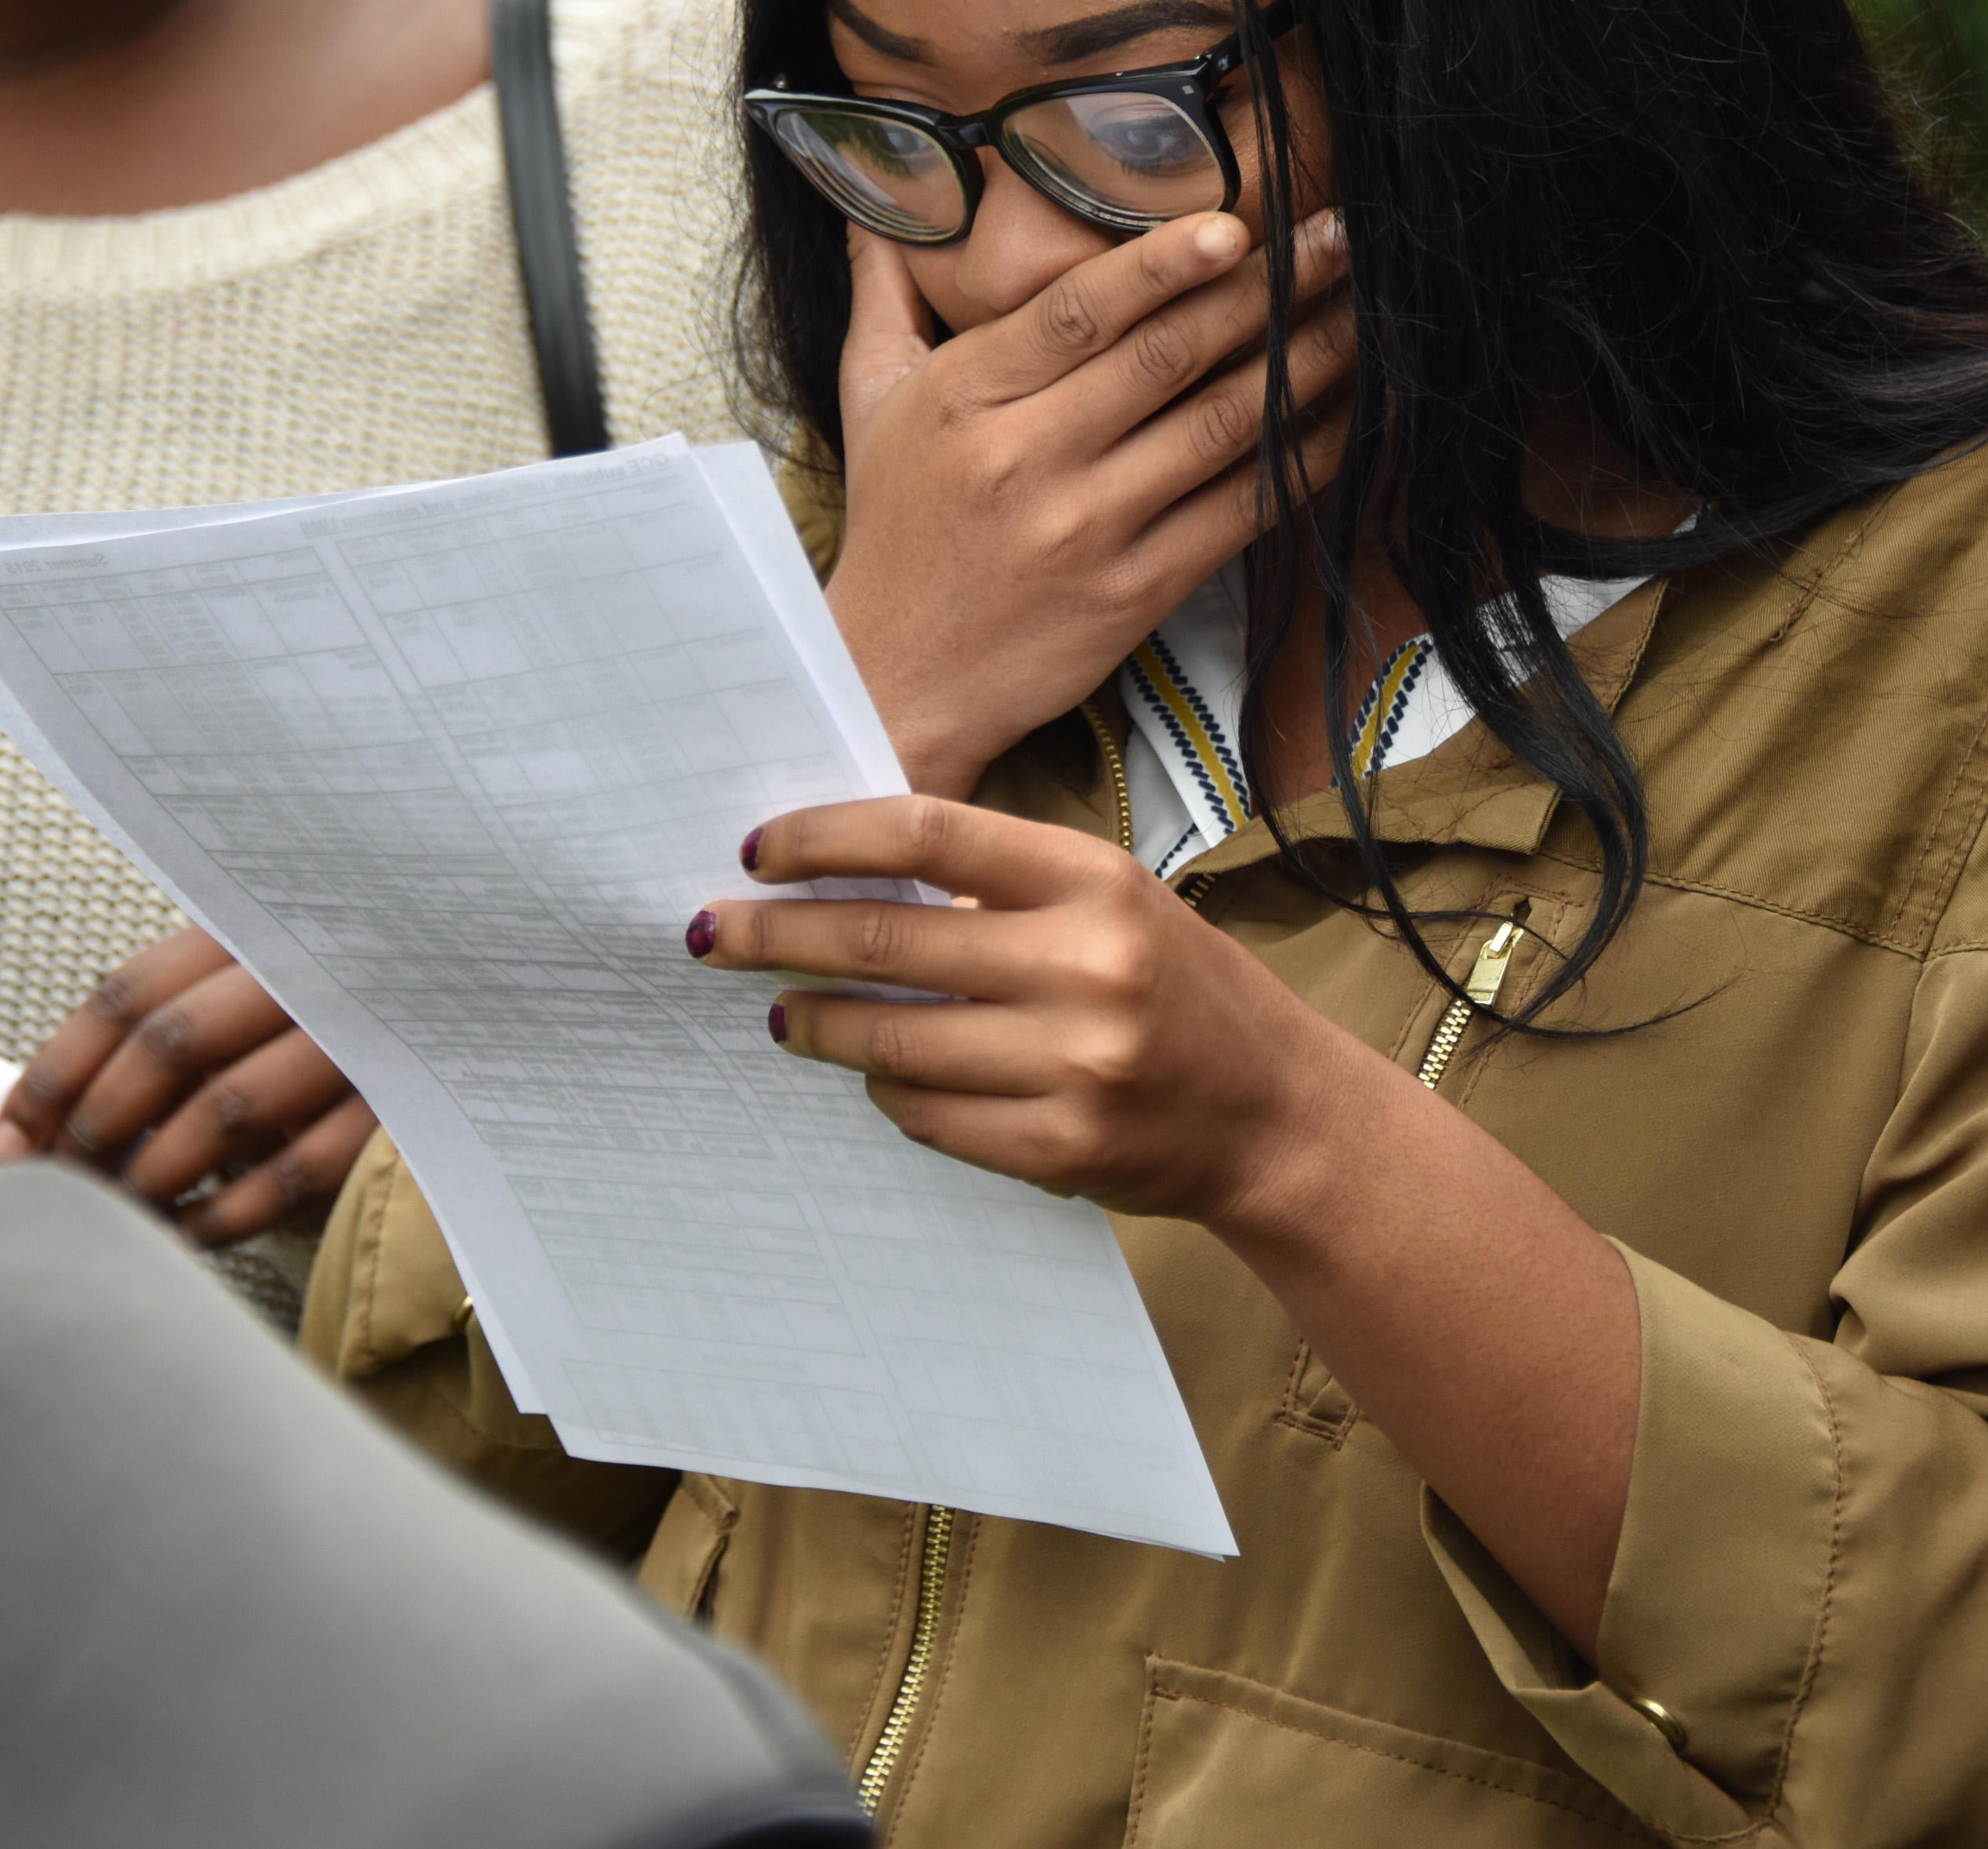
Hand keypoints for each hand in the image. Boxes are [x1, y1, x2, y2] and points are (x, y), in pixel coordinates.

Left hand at [0, 928, 371, 1245]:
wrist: (471, 1011)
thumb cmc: (334, 1013)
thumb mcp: (255, 990)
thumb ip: (174, 1026)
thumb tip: (51, 1119)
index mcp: (255, 927)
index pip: (128, 995)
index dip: (55, 1072)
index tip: (9, 1140)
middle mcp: (306, 968)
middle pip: (169, 1045)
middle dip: (94, 1126)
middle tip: (56, 1183)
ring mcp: (358, 1037)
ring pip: (226, 1109)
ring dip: (154, 1172)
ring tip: (118, 1211)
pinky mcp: (399, 1110)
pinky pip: (293, 1173)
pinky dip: (226, 1214)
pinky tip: (187, 1233)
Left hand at [701, 795, 1642, 1649]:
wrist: (1276, 1114)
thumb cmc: (1178, 986)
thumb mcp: (1109, 902)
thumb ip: (997, 886)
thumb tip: (839, 874)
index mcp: (1095, 880)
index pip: (926, 837)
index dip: (825, 839)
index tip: (758, 849)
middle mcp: (1087, 968)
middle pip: (885, 942)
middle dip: (776, 936)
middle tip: (711, 930)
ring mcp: (1072, 1066)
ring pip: (890, 1040)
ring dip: (815, 1023)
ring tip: (779, 1011)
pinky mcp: (1058, 1150)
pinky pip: (926, 1116)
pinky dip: (887, 1090)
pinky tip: (876, 1071)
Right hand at [823, 209, 1350, 799]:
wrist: (894, 681)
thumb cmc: (894, 527)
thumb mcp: (868, 400)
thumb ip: (884, 295)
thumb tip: (878, 207)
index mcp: (966, 397)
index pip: (1078, 313)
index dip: (1163, 265)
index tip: (1238, 224)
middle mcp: (1029, 459)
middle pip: (1169, 357)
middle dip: (1268, 289)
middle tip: (1337, 236)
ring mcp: (1089, 530)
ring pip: (1222, 427)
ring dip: (1306, 363)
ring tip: (1362, 309)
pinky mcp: (1136, 593)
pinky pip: (1240, 511)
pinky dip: (1303, 460)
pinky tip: (1348, 415)